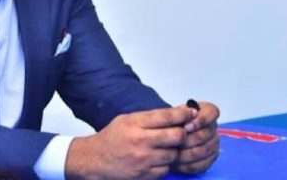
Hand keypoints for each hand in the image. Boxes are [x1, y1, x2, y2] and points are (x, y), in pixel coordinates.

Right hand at [65, 106, 193, 179]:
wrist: (95, 160)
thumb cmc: (112, 138)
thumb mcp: (126, 120)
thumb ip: (149, 118)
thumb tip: (175, 114)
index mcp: (135, 123)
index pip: (167, 116)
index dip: (183, 114)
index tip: (190, 113)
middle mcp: (140, 140)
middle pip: (177, 136)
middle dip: (182, 134)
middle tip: (180, 133)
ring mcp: (143, 159)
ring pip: (174, 154)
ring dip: (174, 151)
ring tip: (166, 147)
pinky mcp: (144, 174)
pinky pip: (166, 169)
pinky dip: (165, 164)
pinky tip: (157, 159)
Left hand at [171, 101, 219, 173]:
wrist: (170, 134)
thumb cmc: (173, 121)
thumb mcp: (174, 113)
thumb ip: (180, 114)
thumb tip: (186, 118)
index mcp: (208, 111)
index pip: (212, 113)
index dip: (200, 120)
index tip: (186, 126)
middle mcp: (213, 127)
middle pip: (205, 134)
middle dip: (187, 140)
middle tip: (173, 143)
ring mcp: (214, 143)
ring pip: (202, 151)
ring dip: (185, 153)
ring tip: (172, 153)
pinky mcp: (211, 158)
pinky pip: (201, 164)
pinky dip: (187, 165)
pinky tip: (177, 163)